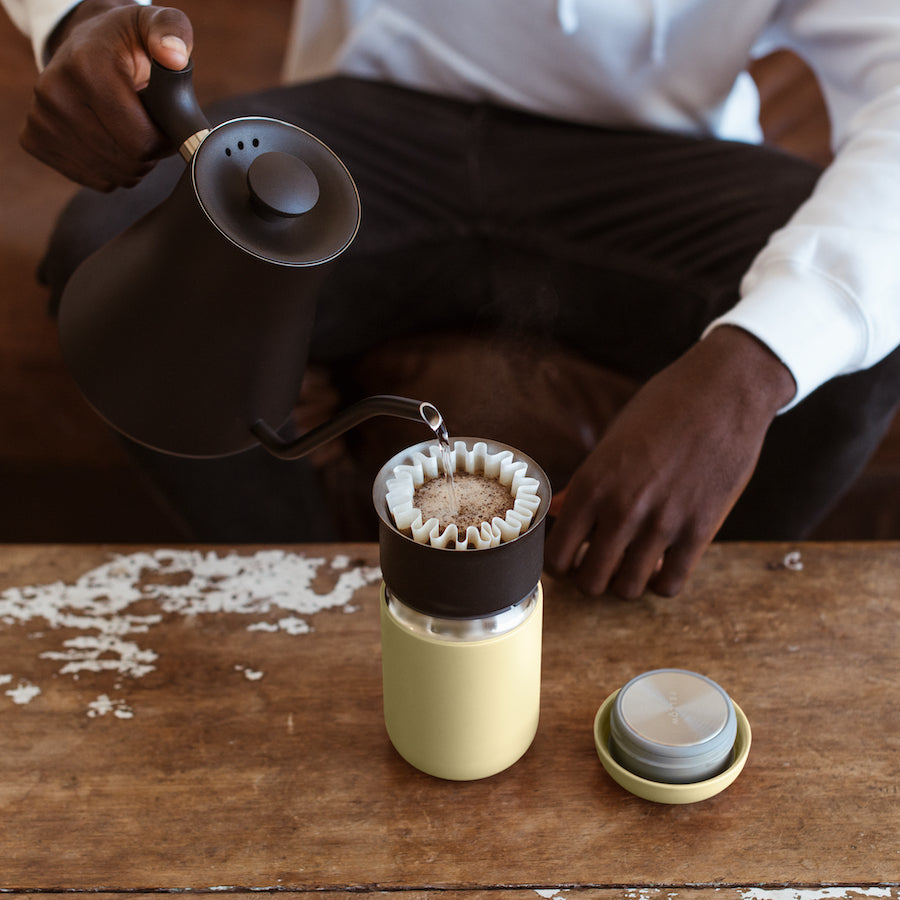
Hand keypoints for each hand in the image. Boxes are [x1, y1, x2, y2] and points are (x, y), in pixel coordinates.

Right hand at [19, 0, 193, 189]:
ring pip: (112, 175)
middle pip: (127, 162)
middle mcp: (54, 92)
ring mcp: (40, 118)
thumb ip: (172, 32)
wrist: (84, 46)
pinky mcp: (35, 140)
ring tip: (130, 132)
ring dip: (132, 164)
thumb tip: (173, 56)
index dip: (163, 141)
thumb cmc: (126, 42)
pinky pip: (94, 180)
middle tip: (148, 128)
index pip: (141, 141)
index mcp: (86, 66)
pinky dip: (111, 171)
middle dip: (149, 153)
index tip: (165, 123)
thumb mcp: (153, 25)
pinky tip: (110, 141)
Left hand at [544, 326, 795, 598]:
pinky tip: (662, 564)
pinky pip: (671, 584)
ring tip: (631, 564)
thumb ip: (583, 485)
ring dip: (626, 582)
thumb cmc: (662, 409)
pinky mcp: (700, 530)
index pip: (558, 556)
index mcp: (592, 485)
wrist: (722, 392)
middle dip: (591, 579)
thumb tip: (556, 513)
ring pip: (628, 588)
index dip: (560, 566)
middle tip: (600, 565)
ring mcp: (662, 523)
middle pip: (590, 582)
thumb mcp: (612, 442)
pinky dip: (662, 582)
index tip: (571, 560)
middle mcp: (621, 509)